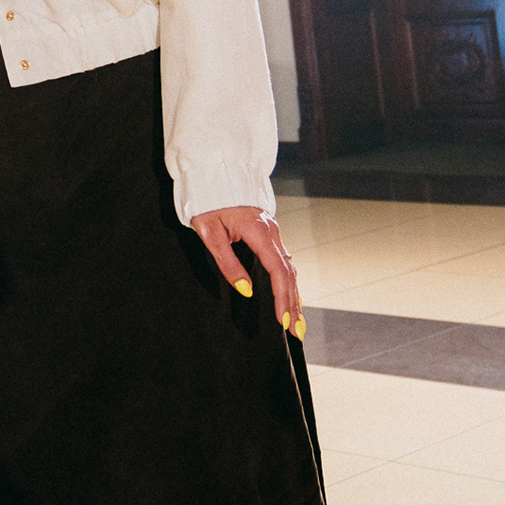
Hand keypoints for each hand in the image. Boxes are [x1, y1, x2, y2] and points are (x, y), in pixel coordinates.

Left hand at [189, 205, 304, 338]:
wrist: (213, 173)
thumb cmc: (207, 202)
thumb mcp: (210, 233)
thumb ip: (228, 262)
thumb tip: (246, 289)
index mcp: (260, 232)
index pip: (278, 272)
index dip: (282, 298)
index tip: (282, 320)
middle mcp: (272, 233)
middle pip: (288, 274)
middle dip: (293, 304)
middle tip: (296, 331)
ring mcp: (272, 232)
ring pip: (288, 269)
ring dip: (293, 295)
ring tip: (296, 321)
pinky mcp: (267, 233)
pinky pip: (282, 261)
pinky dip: (288, 282)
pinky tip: (289, 296)